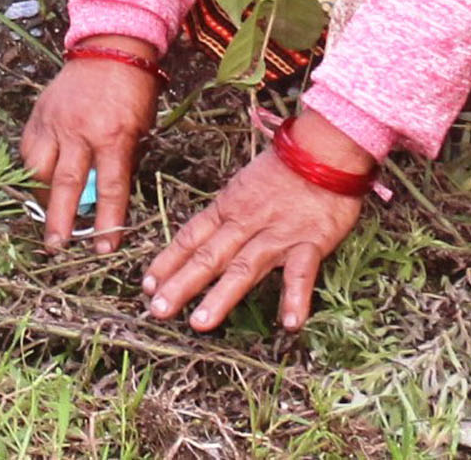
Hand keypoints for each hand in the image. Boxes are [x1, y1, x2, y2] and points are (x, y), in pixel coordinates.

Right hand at [20, 56, 158, 252]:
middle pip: (66, 183)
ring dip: (40, 195)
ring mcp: (54, 121)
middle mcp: (80, 130)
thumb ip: (122, 162)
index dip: (108, 222)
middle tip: (56, 244)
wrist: (110, 48)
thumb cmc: (133, 92)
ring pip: (38, 167)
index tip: (105, 248)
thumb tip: (104, 197)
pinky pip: (29, 148)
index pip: (110, 189)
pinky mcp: (39, 114)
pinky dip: (32, 168)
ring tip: (44, 214)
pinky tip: (37, 180)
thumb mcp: (140, 129)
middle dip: (60, 218)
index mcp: (113, 135)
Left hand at [142, 114, 368, 332]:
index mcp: (227, 208)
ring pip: (244, 267)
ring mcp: (277, 234)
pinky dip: (296, 296)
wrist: (323, 148)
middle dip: (181, 284)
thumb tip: (203, 238)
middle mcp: (246, 223)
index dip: (167, 262)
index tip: (147, 286)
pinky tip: (290, 323)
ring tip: (201, 323)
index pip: (190, 238)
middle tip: (158, 311)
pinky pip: (301, 272)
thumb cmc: (284, 169)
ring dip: (221, 296)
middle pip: (207, 256)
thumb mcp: (243, 187)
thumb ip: (226, 215)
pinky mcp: (311, 241)